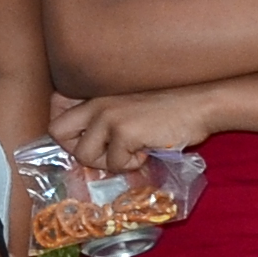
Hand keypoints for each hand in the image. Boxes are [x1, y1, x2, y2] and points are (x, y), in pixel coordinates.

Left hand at [47, 87, 216, 163]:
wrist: (201, 103)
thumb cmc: (169, 107)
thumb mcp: (129, 104)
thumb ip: (106, 117)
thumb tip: (85, 148)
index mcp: (96, 91)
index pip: (56, 105)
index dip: (66, 129)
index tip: (85, 139)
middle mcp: (97, 101)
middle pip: (57, 132)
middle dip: (77, 150)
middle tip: (103, 154)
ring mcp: (108, 115)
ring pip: (84, 156)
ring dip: (108, 163)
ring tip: (132, 152)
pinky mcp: (124, 132)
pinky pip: (114, 164)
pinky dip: (132, 165)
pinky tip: (148, 151)